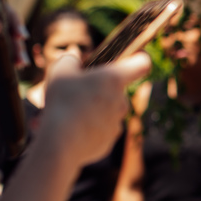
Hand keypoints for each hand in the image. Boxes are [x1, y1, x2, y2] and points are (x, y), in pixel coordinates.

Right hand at [38, 52, 150, 166]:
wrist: (60, 142)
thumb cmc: (62, 101)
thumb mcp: (60, 71)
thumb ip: (69, 60)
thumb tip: (73, 60)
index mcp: (114, 79)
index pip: (141, 63)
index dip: (139, 58)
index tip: (131, 59)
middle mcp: (121, 101)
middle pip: (117, 90)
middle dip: (101, 90)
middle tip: (78, 92)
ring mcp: (116, 123)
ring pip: (108, 112)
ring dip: (93, 110)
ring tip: (70, 113)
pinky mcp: (108, 142)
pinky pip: (100, 131)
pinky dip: (88, 129)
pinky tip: (71, 129)